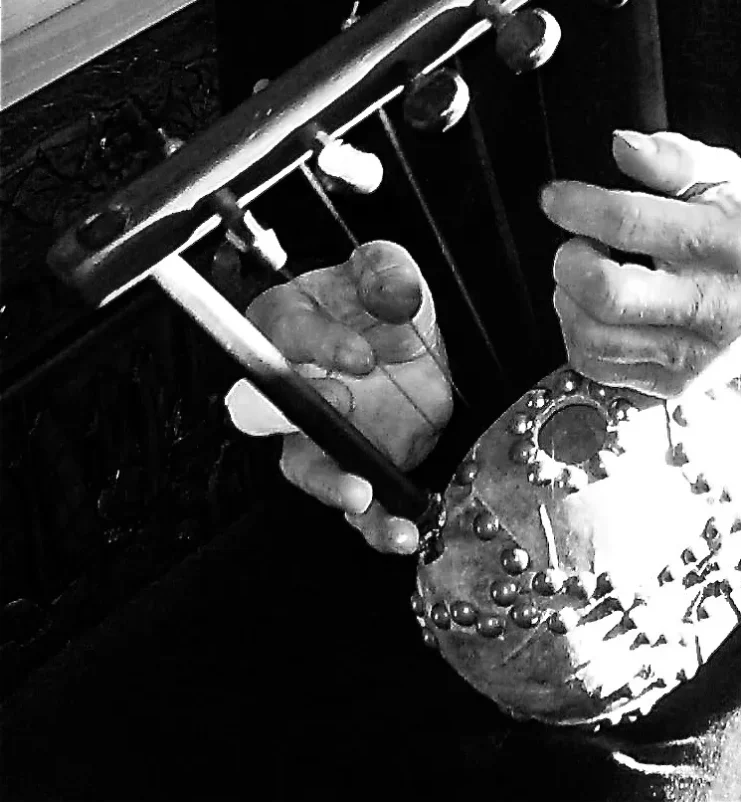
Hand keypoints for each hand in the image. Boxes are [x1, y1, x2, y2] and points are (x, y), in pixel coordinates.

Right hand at [225, 240, 452, 553]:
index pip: (284, 331)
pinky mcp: (352, 467)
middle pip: (266, 411)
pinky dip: (376, 522)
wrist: (413, 350)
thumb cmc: (382, 306)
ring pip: (306, 467)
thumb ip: (388, 272)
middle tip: (338, 412)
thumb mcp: (390, 271)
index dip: (319, 344)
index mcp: (286, 323)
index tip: (362, 355)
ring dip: (333, 484)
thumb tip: (393, 295)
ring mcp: (318, 434)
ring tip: (364, 495)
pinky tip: (402, 530)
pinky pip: (355, 504)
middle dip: (297, 419)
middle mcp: (291, 386)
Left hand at [539, 131, 740, 397]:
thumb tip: (622, 145)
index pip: (633, 224)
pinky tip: (592, 310)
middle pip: (608, 293)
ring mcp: (695, 354)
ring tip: (583, 276)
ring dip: (568, 299)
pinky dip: (576, 333)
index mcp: (731, 243)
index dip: (580, 207)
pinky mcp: (675, 386)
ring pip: (594, 337)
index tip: (554, 198)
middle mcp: (716, 306)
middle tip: (575, 246)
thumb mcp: (725, 178)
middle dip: (571, 261)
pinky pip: (597, 367)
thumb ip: (672, 158)